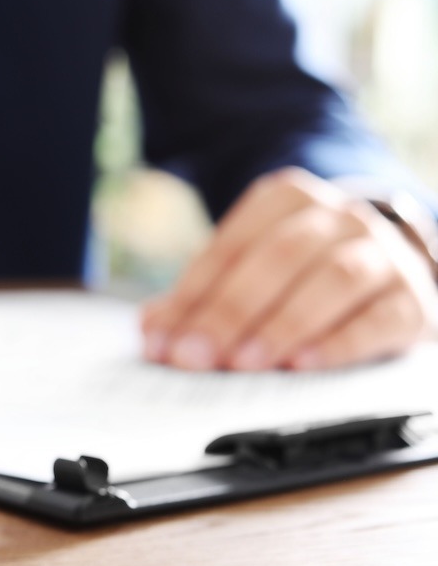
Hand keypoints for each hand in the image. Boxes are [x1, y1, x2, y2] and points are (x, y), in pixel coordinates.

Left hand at [141, 167, 437, 370]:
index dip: (191, 296)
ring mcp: (382, 253)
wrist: (393, 265)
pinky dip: (340, 343)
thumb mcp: (252, 270)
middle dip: (230, 312)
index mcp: (286, 200)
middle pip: (278, 258)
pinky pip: (379, 317)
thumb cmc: (303, 271)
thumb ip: (201, 297)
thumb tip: (153, 329)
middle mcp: (338, 216)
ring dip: (283, 324)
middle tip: (194, 357)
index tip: (161, 341)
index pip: (230, 247)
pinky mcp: (413, 298)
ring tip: (245, 363)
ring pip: (334, 280)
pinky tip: (304, 365)